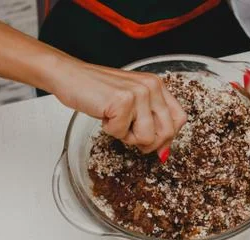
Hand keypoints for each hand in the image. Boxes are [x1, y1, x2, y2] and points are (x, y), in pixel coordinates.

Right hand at [50, 58, 186, 156]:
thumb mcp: (132, 103)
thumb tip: (164, 153)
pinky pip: (122, 134)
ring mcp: (138, 93)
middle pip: (167, 132)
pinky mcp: (122, 101)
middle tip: (128, 132)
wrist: (70, 76)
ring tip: (114, 119)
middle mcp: (152, 87)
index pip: (179, 118)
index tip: (152, 142)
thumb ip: (151, 122)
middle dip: (147, 142)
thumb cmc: (98, 91)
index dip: (168, 136)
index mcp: (157, 85)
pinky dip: (110, 130)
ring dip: (126, 136)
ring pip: (146, 138)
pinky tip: (103, 113)